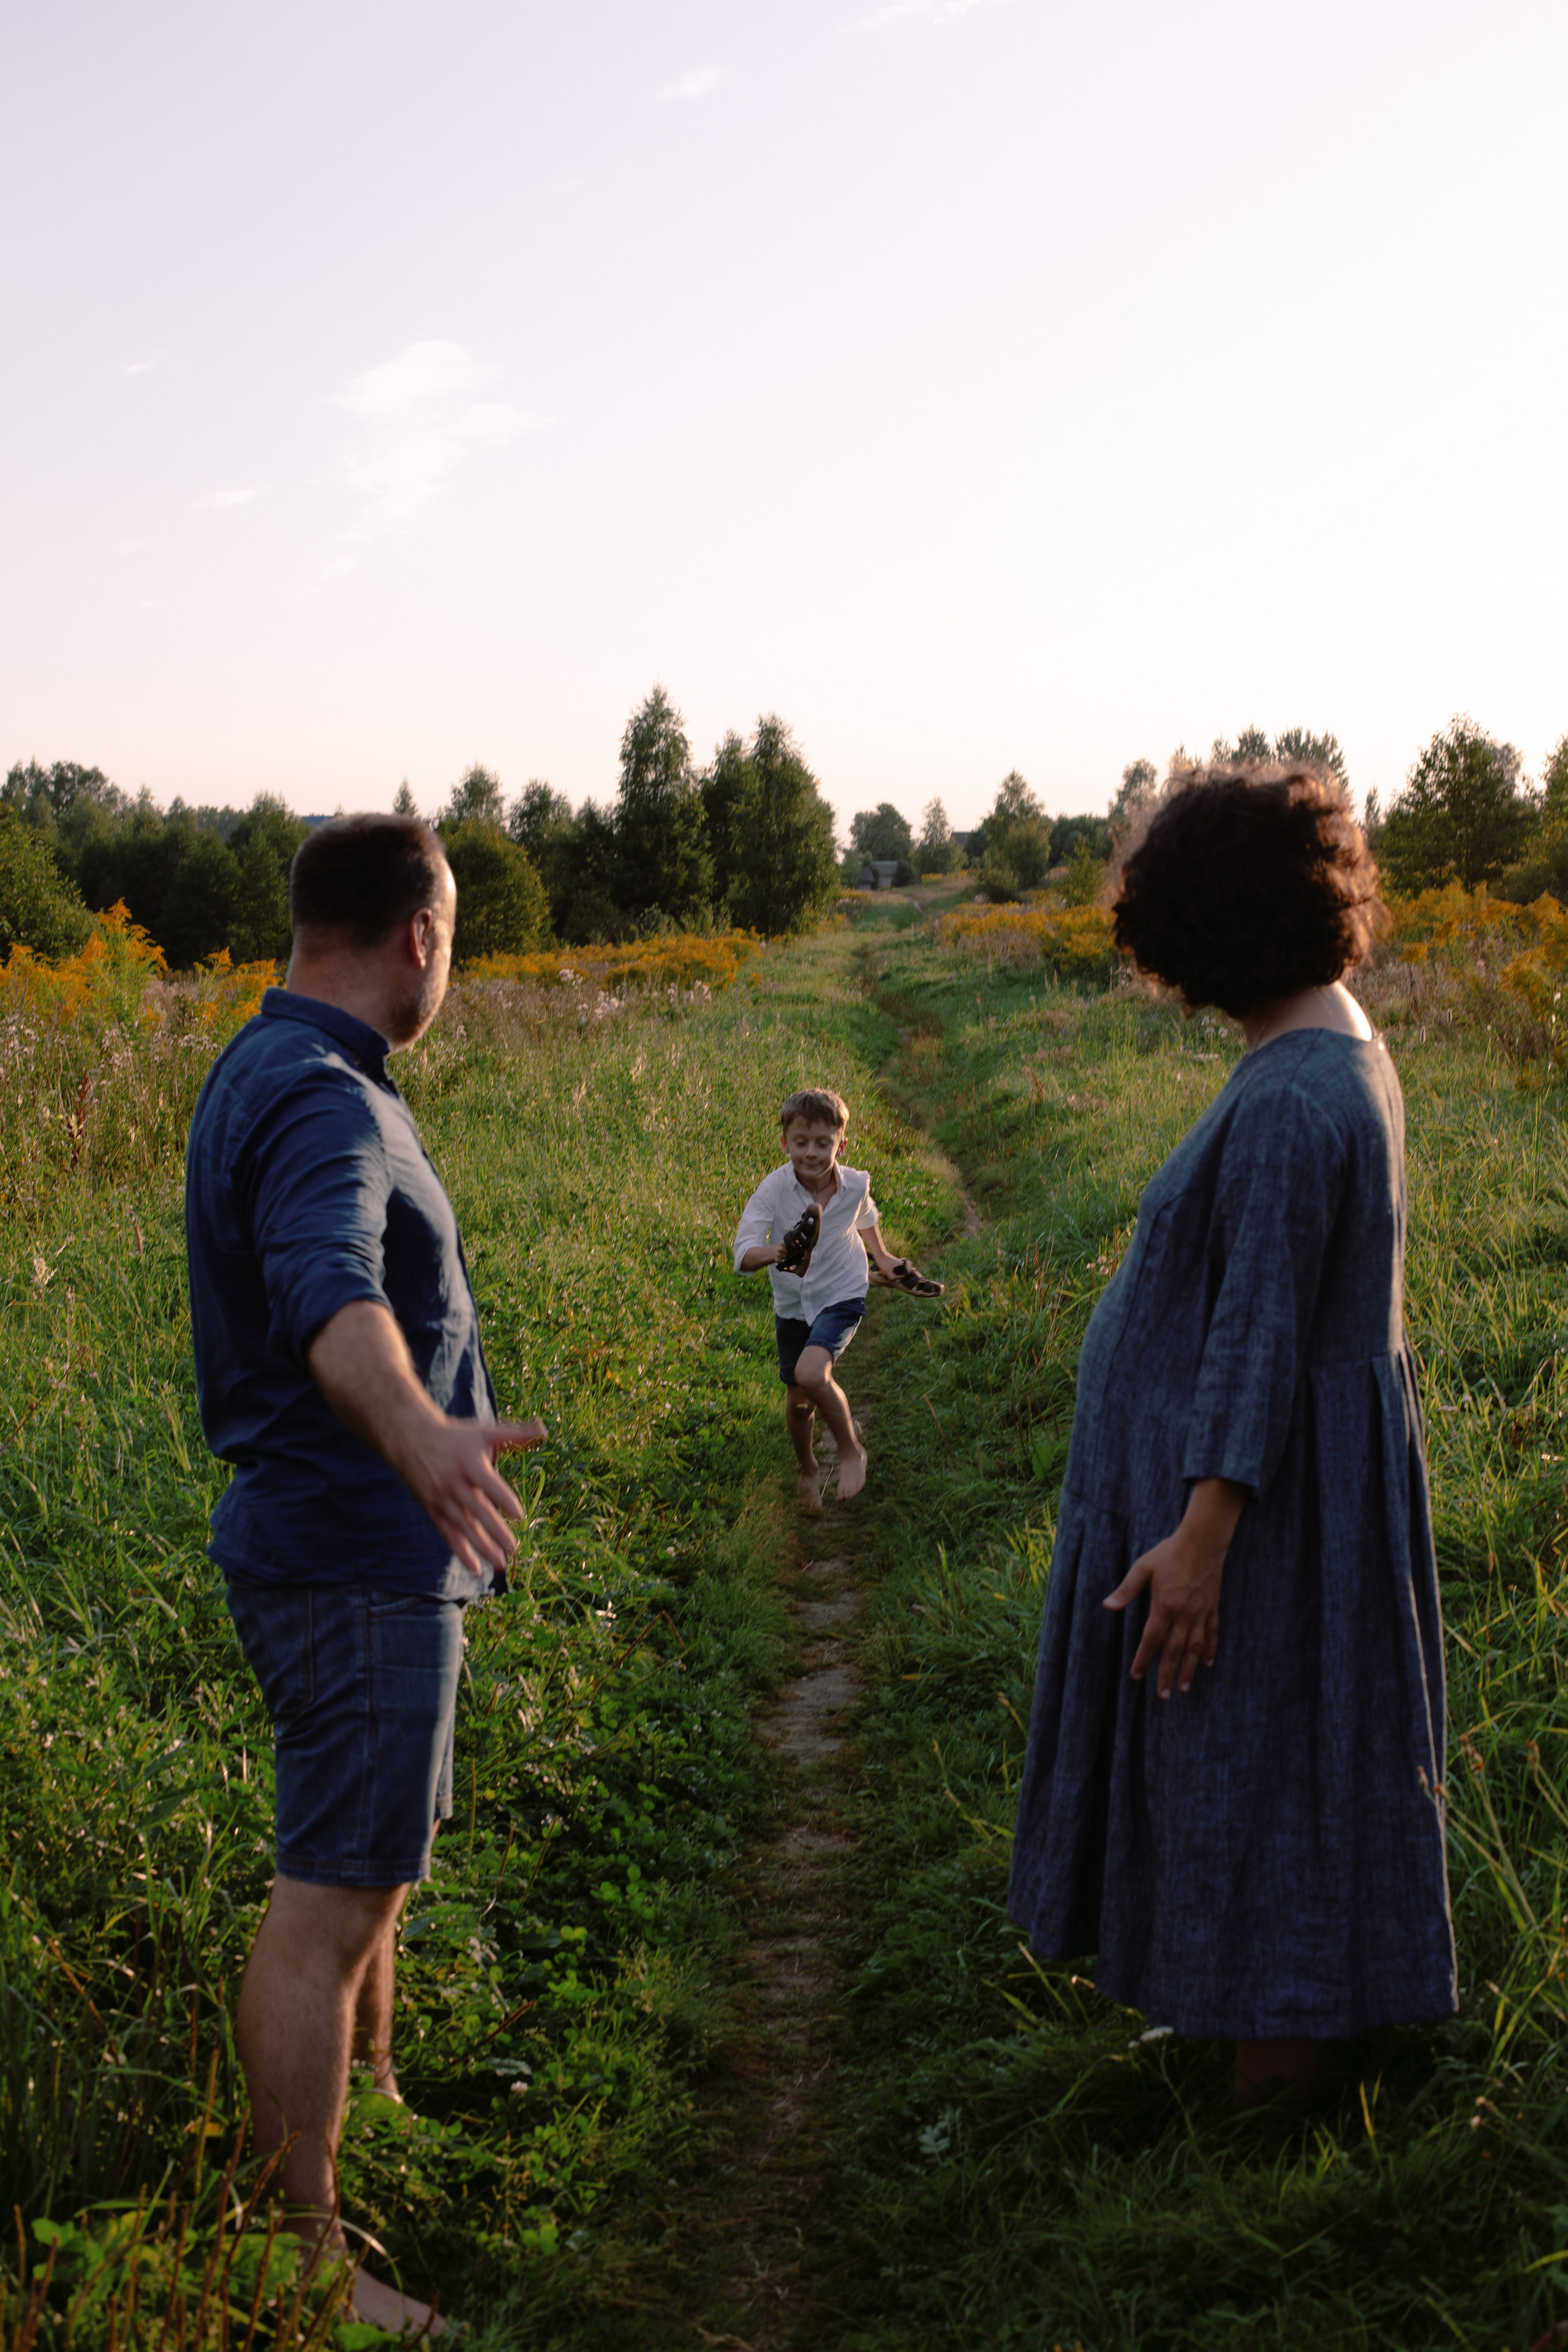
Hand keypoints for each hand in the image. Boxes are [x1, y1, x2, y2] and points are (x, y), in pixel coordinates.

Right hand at [397, 1415, 545, 1577]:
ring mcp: (442, 1499)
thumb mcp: (483, 1432)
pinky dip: (461, 1553)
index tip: (519, 1516)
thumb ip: (514, 1434)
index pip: (489, 1484)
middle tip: (514, 1549)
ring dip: (482, 1548)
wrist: (411, 1440)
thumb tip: (544, 1430)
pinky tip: (475, 1569)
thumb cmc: (456, 1437)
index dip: (503, 1499)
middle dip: (495, 1532)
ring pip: (464, 1528)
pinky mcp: (432, 1510)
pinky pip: (448, 1535)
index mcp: (470, 1463)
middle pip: (478, 1511)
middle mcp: (455, 1483)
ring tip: (501, 1564)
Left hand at [1103, 1477, 1245, 1696]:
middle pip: (1174, 1651)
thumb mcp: (1143, 1568)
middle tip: (1162, 1696)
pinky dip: (1210, 1649)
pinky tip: (1207, 1663)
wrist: (1203, 1541)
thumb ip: (1126, 1590)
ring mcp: (1200, 1613)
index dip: (1143, 1659)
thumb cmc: (1169, 1553)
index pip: (1151, 1640)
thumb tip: (1107, 1606)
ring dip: (1188, 1669)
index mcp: (1164, 1607)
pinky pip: (1212, 1633)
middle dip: (1167, 1674)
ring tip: (1183, 1688)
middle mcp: (1183, 1614)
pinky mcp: (1212, 1607)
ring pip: (1194, 1648)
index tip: (1136, 1676)